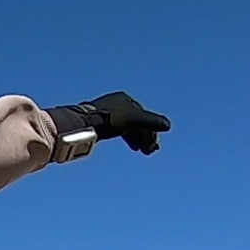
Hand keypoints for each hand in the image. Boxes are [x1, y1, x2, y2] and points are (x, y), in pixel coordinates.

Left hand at [48, 91, 171, 154]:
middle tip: (150, 151)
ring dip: (138, 138)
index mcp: (125, 99)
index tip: (152, 146)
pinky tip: (132, 145)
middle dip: (145, 136)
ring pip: (128, 127)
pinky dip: (127, 137)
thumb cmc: (107, 120)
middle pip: (136, 122)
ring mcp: (108, 112)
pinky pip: (119, 130)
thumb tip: (168, 126)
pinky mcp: (99, 122)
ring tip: (142, 150)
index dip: (150, 131)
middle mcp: (117, 103)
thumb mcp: (133, 120)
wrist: (80, 125)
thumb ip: (151, 122)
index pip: (143, 116)